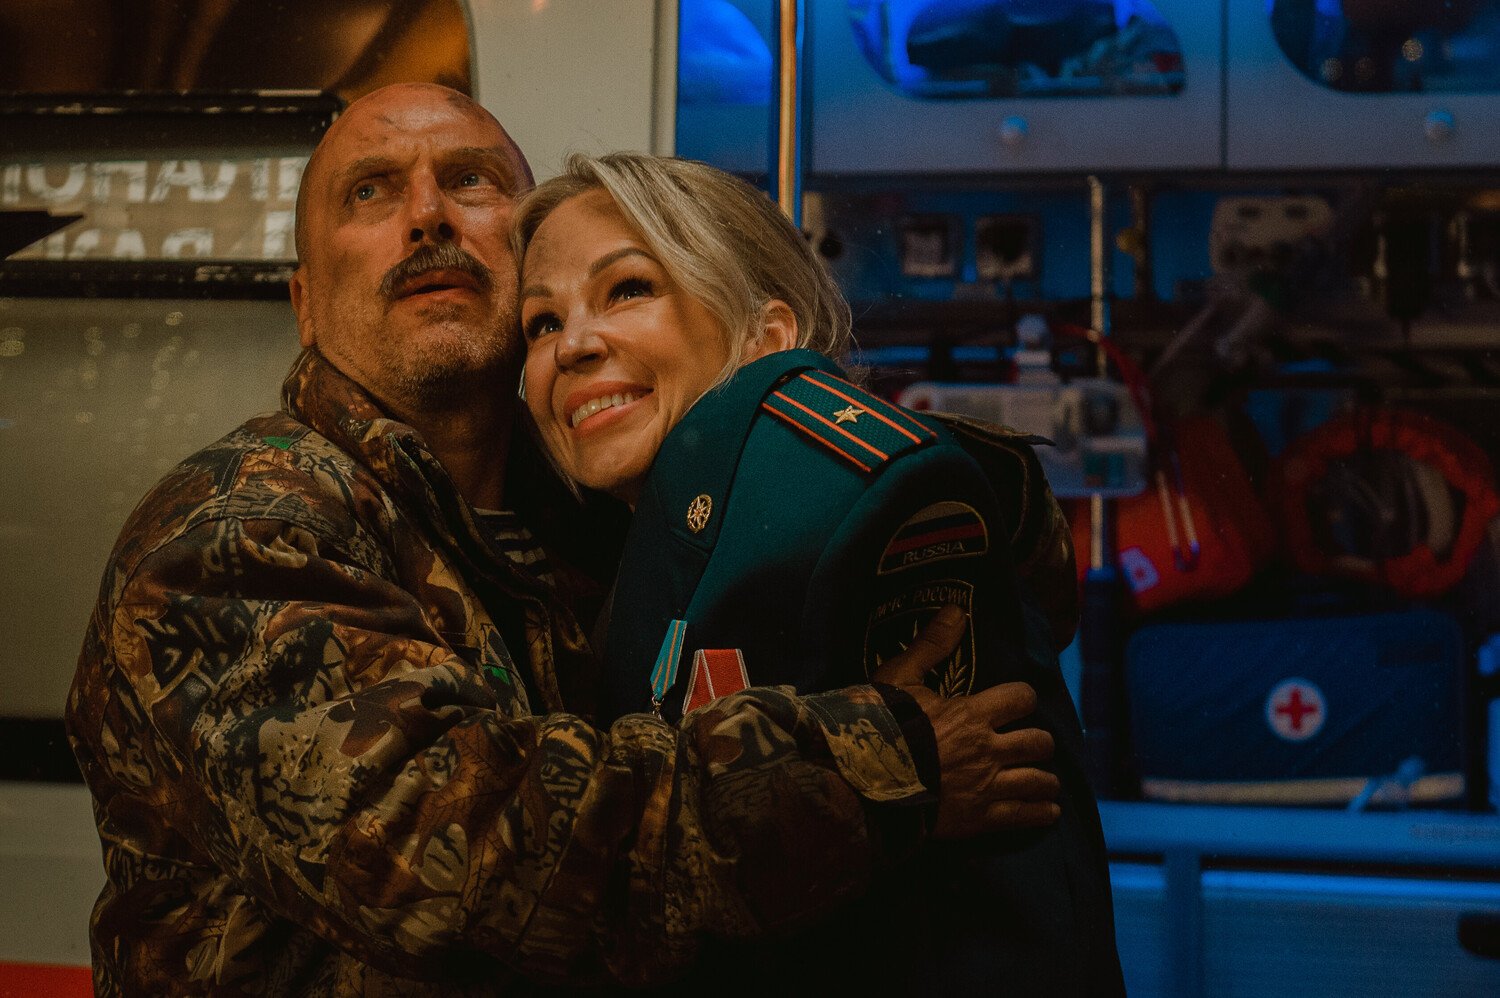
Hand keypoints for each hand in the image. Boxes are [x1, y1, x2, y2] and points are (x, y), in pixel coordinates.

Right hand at [872, 605, 1060, 838]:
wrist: (865, 782)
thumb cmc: (880, 726)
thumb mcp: (899, 678)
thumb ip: (931, 645)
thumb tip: (957, 610)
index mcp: (972, 713)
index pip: (1021, 697)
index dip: (1022, 698)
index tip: (1018, 702)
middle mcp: (988, 749)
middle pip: (1039, 741)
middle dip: (1039, 741)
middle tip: (1033, 743)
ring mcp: (987, 785)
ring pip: (1039, 779)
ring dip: (1046, 778)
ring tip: (1046, 780)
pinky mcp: (981, 818)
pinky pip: (1025, 815)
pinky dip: (1042, 811)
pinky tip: (1048, 809)